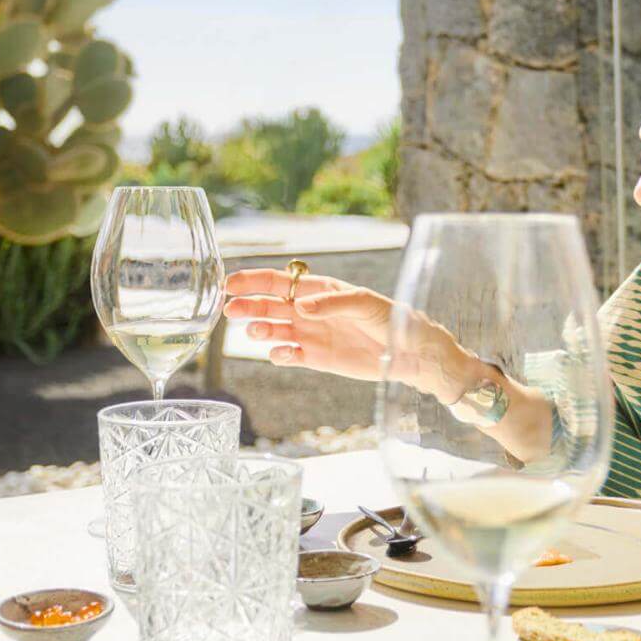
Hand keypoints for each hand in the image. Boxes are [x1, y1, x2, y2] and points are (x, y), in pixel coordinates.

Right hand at [223, 269, 485, 403]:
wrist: (410, 352)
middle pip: (270, 305)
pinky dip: (280, 355)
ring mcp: (311, 335)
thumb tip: (301, 307)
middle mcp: (310, 311)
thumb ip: (332, 304)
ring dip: (261, 330)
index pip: (279, 282)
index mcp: (320, 290)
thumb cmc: (391, 318)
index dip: (253, 281)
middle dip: (248, 306)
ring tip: (256, 332)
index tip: (230, 283)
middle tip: (231, 311)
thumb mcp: (365, 304)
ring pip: (275, 330)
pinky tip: (279, 353)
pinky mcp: (317, 359)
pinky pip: (289, 355)